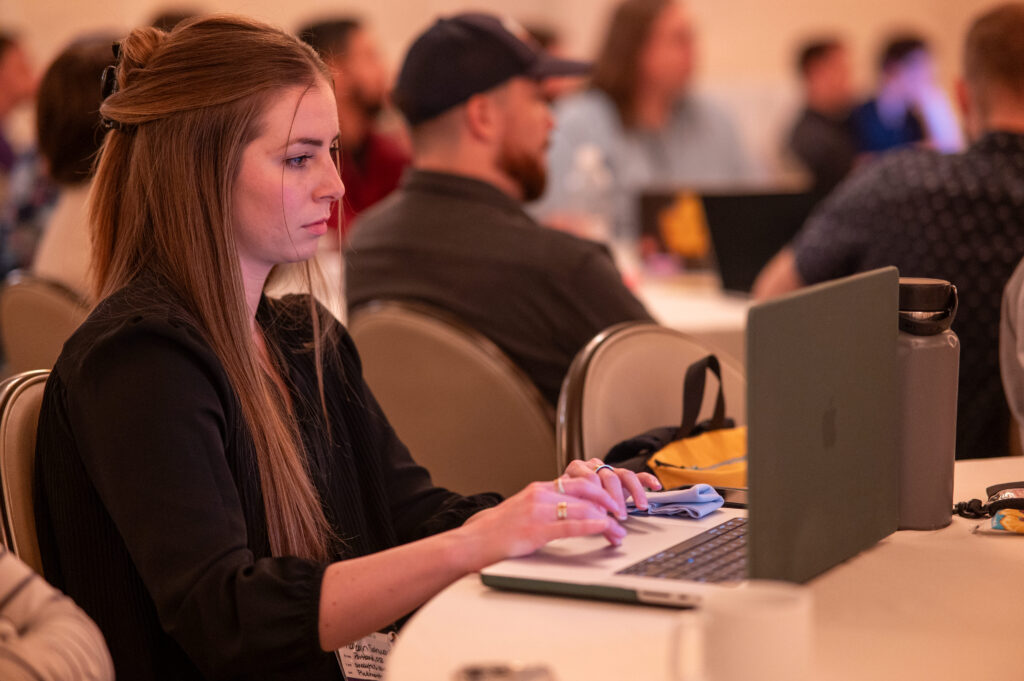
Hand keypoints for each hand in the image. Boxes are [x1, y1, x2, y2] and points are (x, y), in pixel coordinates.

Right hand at [458, 477, 627, 569]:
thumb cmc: (499, 531)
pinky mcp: (536, 529)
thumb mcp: (527, 511)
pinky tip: (604, 528)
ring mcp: (539, 510)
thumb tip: (575, 512)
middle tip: (623, 514)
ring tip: (619, 532)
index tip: (615, 502)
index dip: (602, 491)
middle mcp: (541, 494)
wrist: (473, 541)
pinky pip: (570, 524)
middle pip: (587, 488)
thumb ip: (548, 507)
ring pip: (583, 507)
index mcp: (540, 488)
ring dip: (607, 520)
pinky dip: (592, 524)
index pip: (579, 482)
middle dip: (610, 500)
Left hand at [563, 459, 661, 518]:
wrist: (571, 495)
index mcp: (577, 470)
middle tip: (621, 515)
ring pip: (625, 475)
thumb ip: (592, 520)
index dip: (597, 498)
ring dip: (635, 492)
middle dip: (616, 497)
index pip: (590, 479)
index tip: (602, 514)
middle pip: (609, 477)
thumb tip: (614, 538)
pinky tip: (656, 486)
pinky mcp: (623, 476)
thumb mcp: (575, 508)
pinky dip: (648, 480)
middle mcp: (594, 466)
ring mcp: (610, 470)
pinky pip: (637, 475)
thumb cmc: (571, 501)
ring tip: (641, 507)